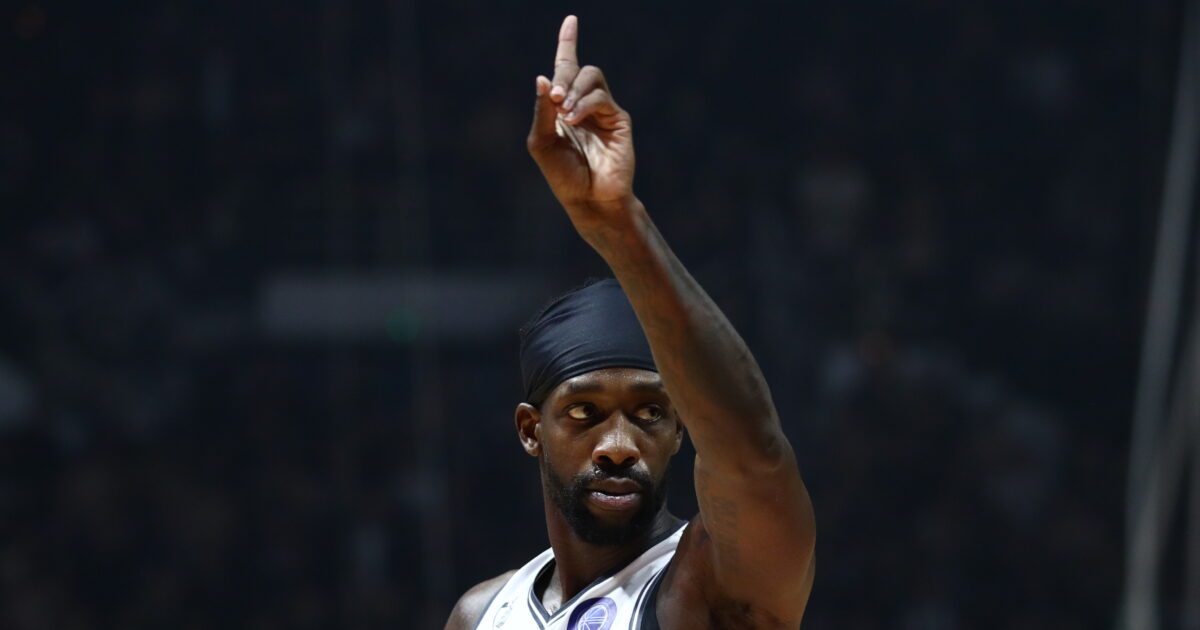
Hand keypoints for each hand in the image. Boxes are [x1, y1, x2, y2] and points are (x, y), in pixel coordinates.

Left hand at [527, 16, 636, 230]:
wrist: (588, 199)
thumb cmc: (562, 175)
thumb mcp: (541, 142)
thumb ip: (542, 110)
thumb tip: (543, 77)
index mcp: (562, 106)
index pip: (565, 66)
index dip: (568, 42)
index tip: (571, 19)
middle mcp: (583, 104)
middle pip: (576, 68)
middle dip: (564, 76)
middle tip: (556, 97)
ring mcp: (602, 111)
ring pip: (592, 76)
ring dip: (575, 90)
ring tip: (566, 111)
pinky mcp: (618, 119)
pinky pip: (601, 98)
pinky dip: (585, 104)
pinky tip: (574, 118)